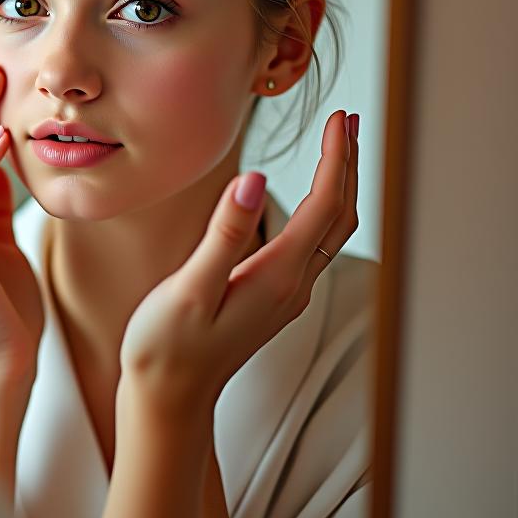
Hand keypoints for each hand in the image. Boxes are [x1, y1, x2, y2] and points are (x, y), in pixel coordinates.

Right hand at [120, 109, 358, 429]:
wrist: (168, 399)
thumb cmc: (168, 348)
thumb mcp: (190, 289)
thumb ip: (224, 234)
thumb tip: (255, 180)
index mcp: (278, 278)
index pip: (324, 206)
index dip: (336, 158)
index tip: (339, 118)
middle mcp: (292, 286)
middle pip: (339, 216)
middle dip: (348, 165)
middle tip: (349, 120)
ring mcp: (285, 294)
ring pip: (330, 231)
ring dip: (339, 186)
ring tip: (338, 148)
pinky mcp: (271, 298)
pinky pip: (313, 245)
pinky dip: (321, 210)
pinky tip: (310, 198)